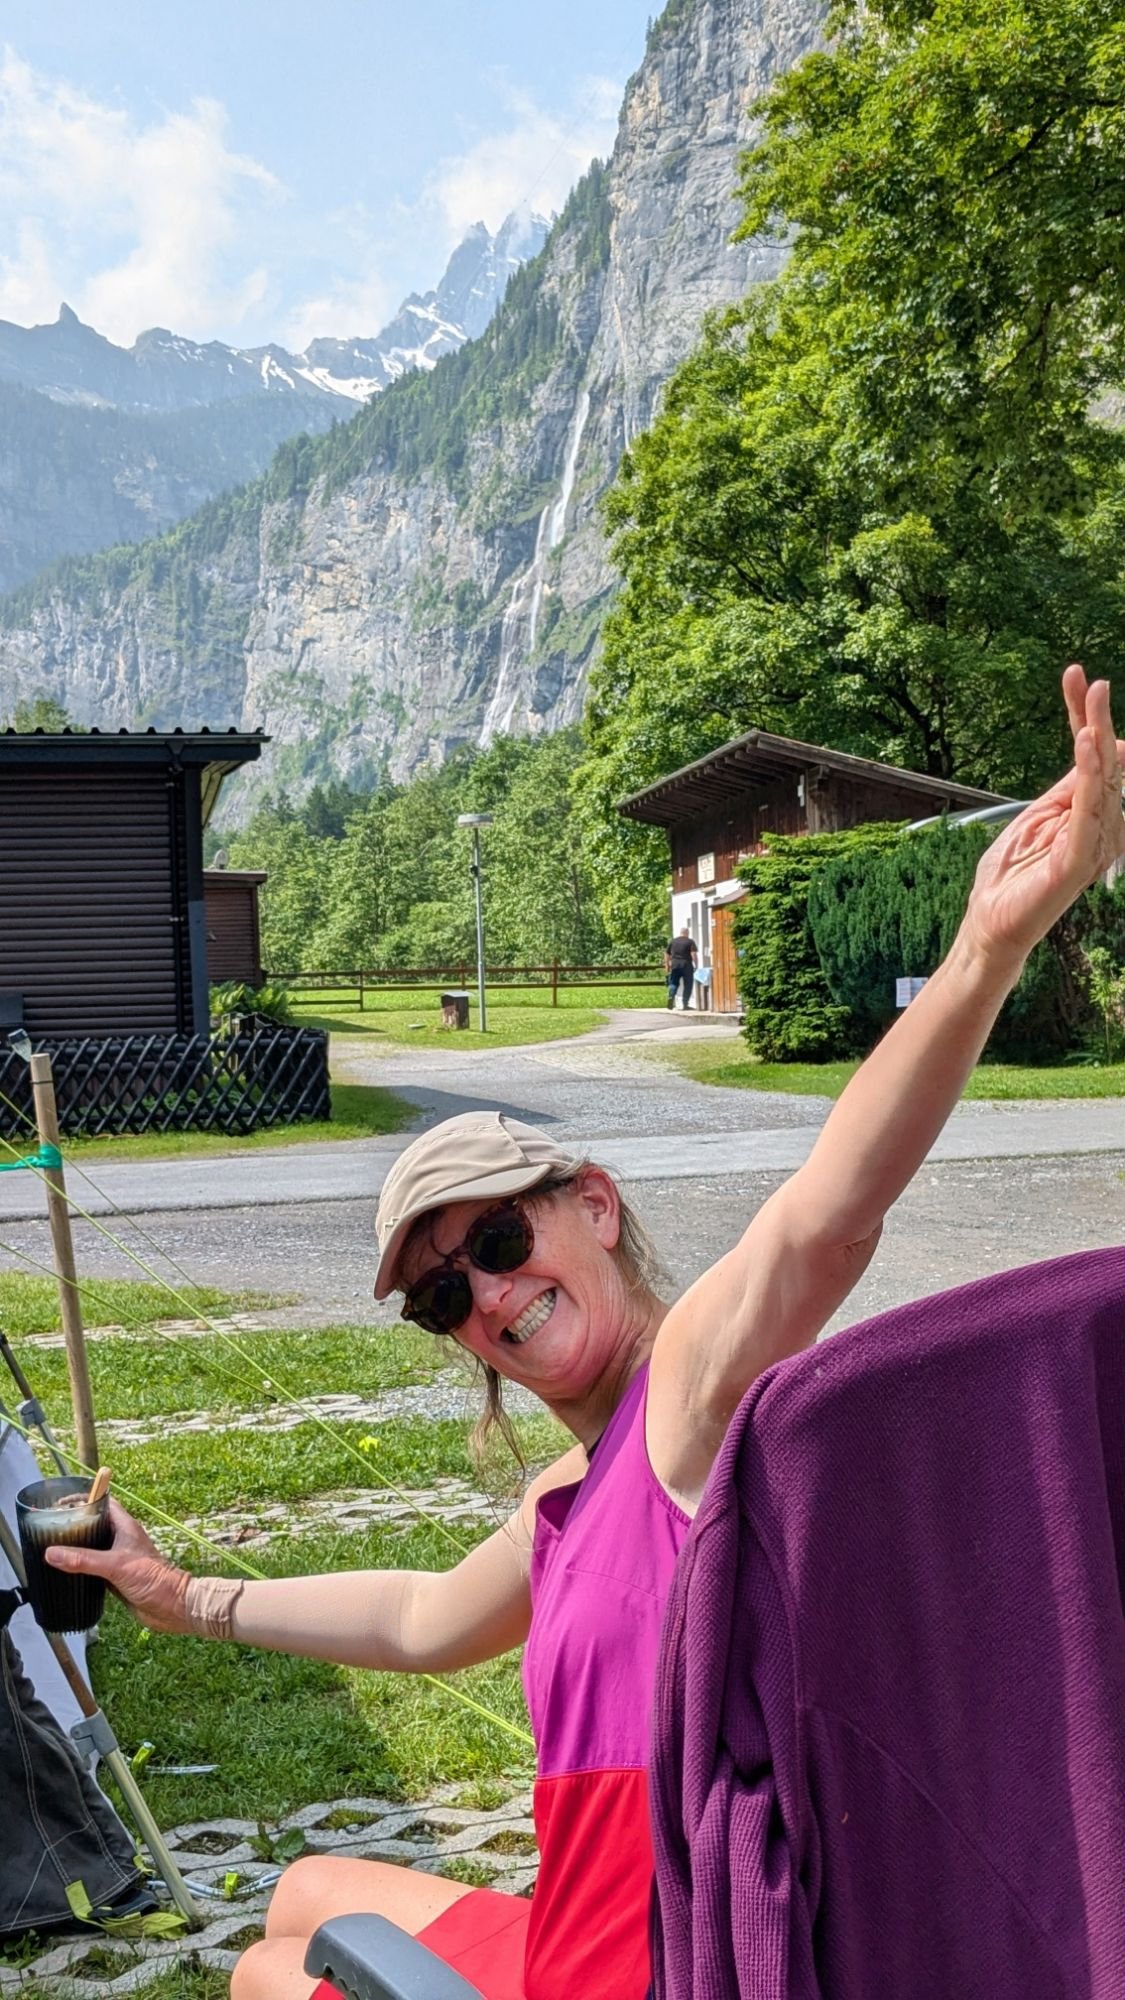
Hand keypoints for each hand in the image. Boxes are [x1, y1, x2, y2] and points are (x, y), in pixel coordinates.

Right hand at [46, 1498, 193, 1635]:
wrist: (171, 1605)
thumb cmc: (153, 1578)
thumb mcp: (115, 1565)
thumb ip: (83, 1559)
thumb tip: (52, 1553)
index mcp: (125, 1527)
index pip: (103, 1503)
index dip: (84, 1500)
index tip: (61, 1504)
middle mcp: (121, 1540)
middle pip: (95, 1525)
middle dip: (76, 1525)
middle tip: (51, 1528)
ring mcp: (118, 1558)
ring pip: (93, 1547)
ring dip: (77, 1548)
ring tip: (54, 1549)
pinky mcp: (116, 1577)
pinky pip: (94, 1568)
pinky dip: (81, 1568)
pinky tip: (67, 1572)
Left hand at [963, 667, 1124, 967]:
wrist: (989, 925)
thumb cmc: (1011, 877)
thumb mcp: (1036, 818)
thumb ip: (1067, 788)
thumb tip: (1093, 743)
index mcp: (1088, 816)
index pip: (1093, 758)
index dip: (1084, 717)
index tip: (1074, 677)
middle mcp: (1100, 829)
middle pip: (1107, 766)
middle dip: (1098, 721)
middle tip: (1093, 683)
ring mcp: (1092, 846)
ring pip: (1105, 784)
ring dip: (1098, 741)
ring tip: (1093, 705)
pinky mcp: (1078, 861)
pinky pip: (1090, 812)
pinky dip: (1090, 777)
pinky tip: (1087, 747)